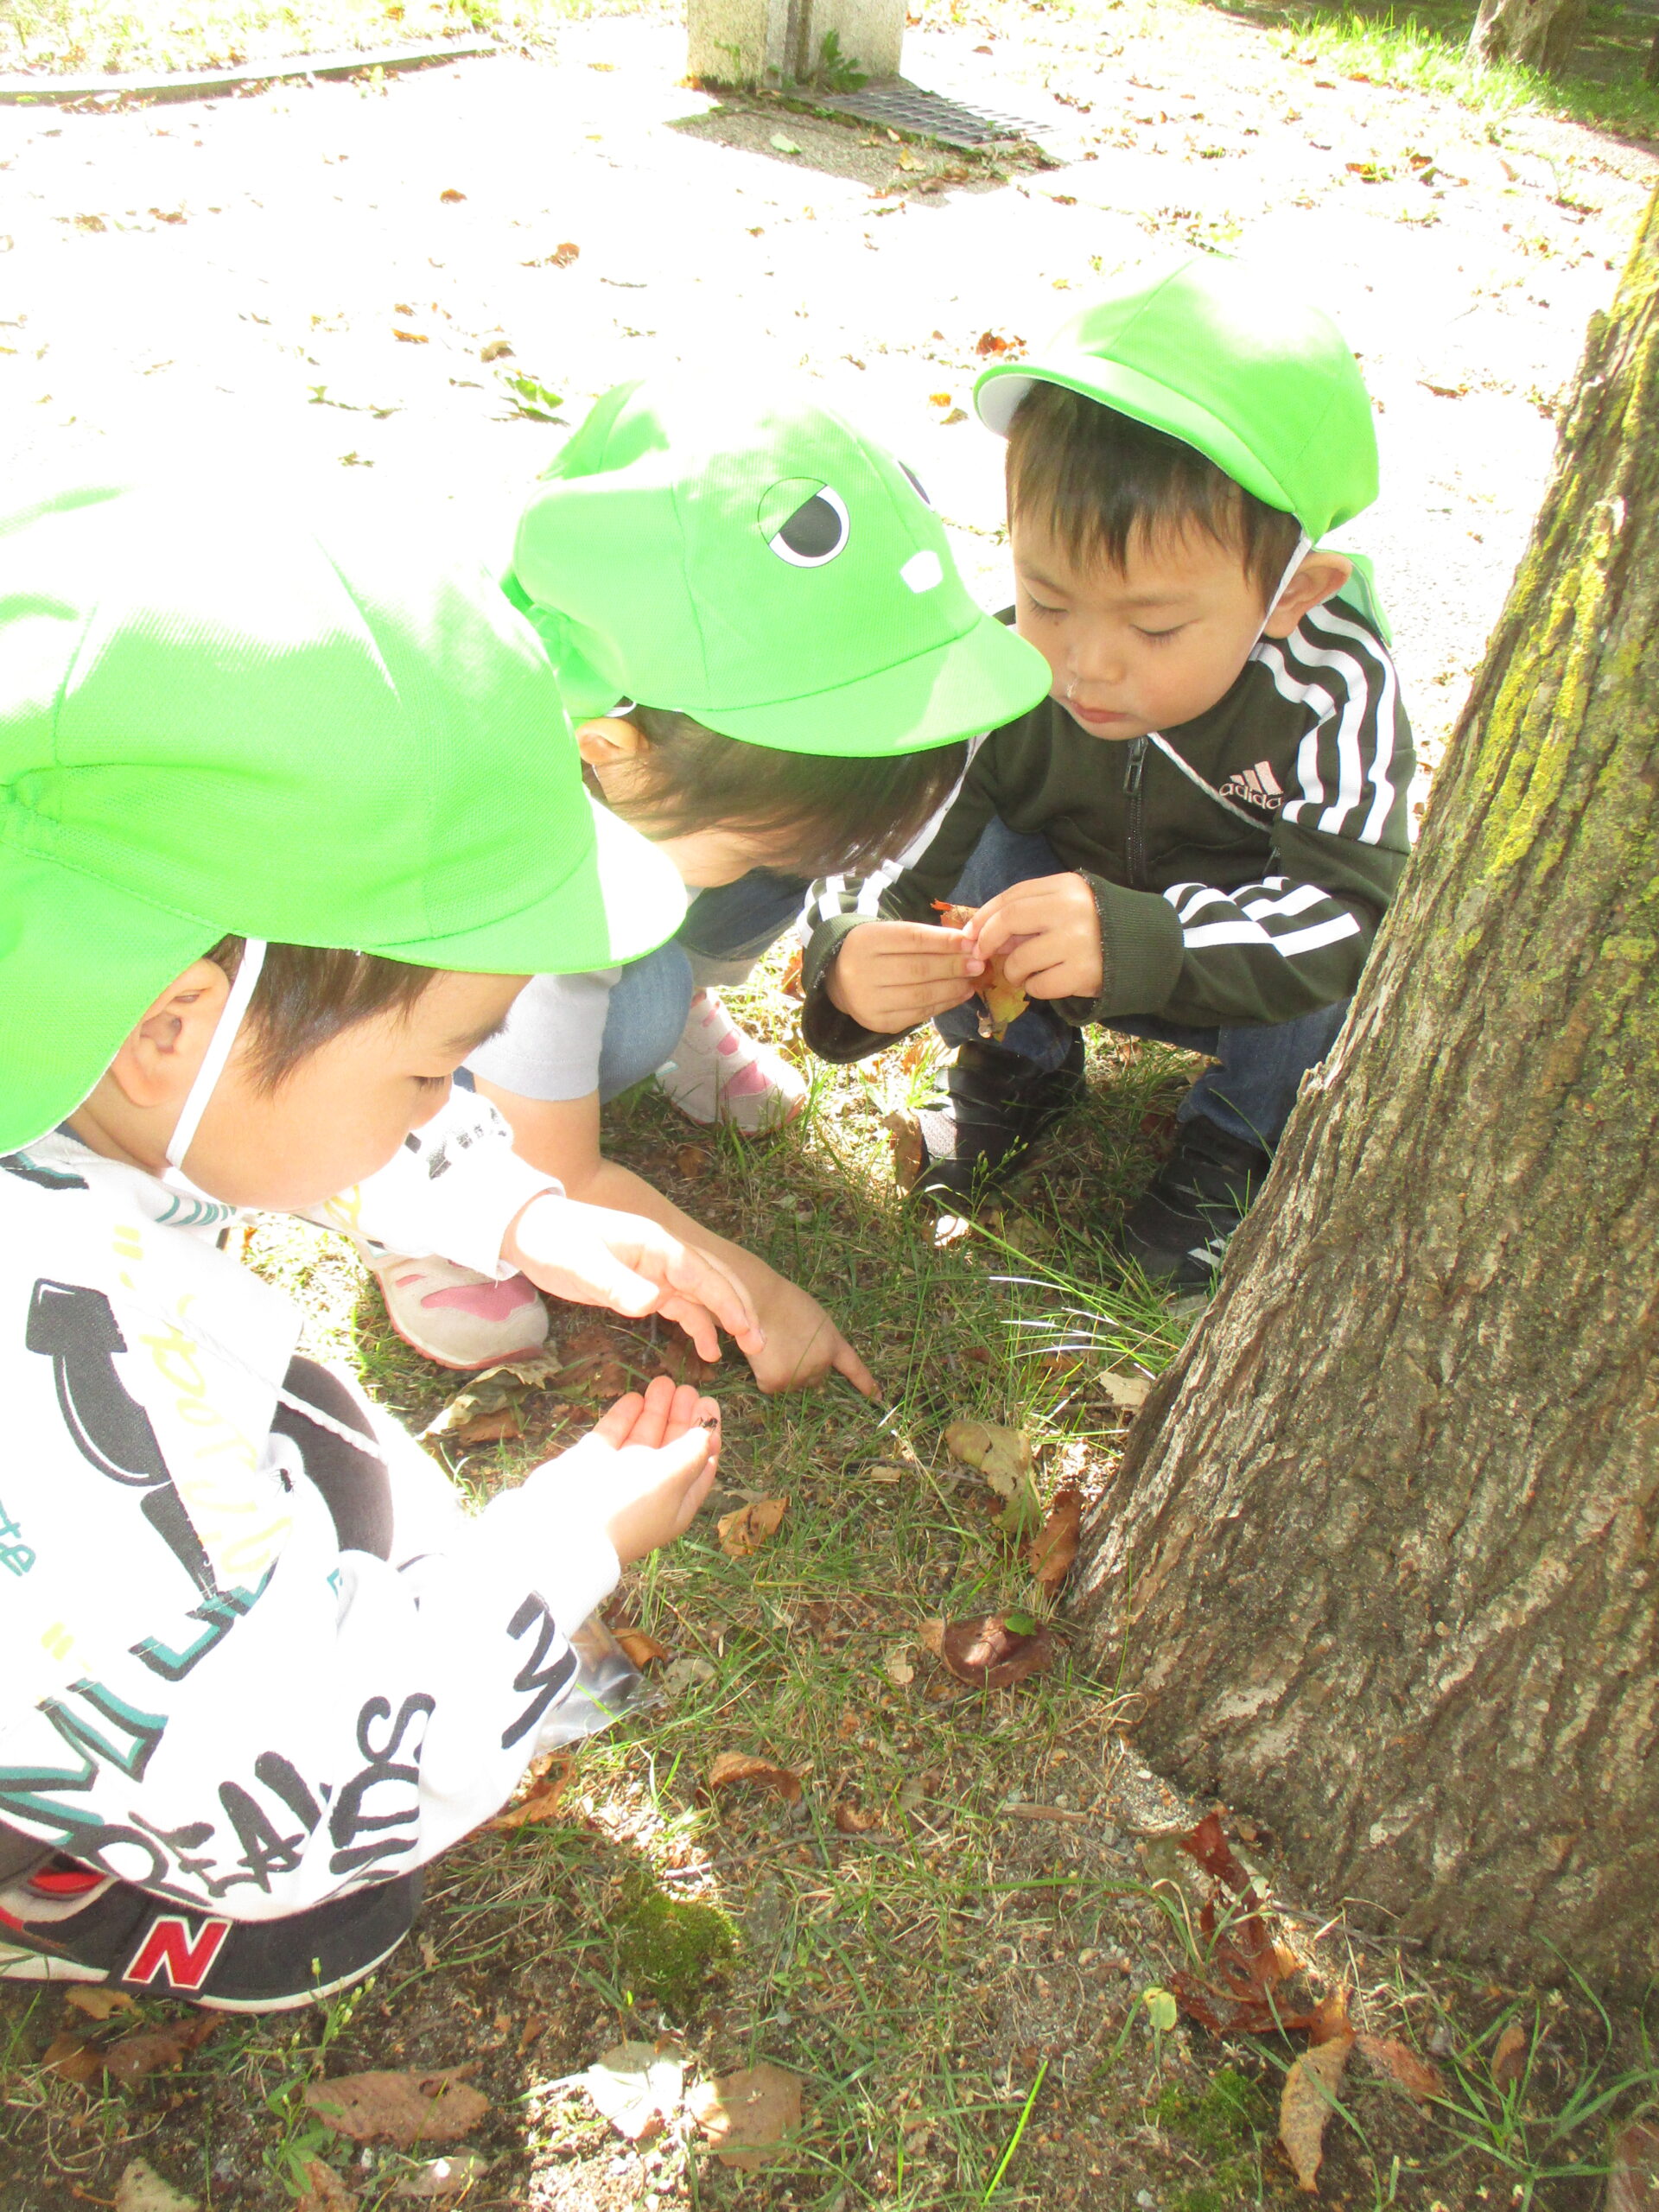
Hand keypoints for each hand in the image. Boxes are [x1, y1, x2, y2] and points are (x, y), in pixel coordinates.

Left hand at [504, 1193, 764, 1365]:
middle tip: (759, 1343)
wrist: (528, 1230)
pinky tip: (709, 1349)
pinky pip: (681, 1305)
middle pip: (713, 1281)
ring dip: (725, 1319)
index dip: (726, 1300)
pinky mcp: (645, 1284)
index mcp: (654, 1244)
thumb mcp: (580, 1265)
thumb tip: (653, 1303)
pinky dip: (699, 1325)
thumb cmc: (553, 1241)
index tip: (746, 1327)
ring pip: (702, 1295)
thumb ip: (616, 1284)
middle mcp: (663, 1255)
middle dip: (739, 1309)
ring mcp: (656, 1270)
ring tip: (747, 1349)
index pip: (700, 1273)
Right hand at [555, 1375, 720, 1563]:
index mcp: (675, 1502)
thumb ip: (692, 1452)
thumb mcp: (673, 1478)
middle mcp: (648, 1489)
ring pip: (641, 1437)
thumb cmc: (629, 1504)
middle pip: (671, 1447)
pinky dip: (624, 1416)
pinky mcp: (591, 1462)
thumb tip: (706, 1433)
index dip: (705, 1434)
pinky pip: (612, 1435)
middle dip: (680, 1417)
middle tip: (686, 1388)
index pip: (699, 1464)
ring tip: (663, 1382)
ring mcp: (618, 1475)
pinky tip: (634, 1397)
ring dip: (654, 1410)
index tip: (708, 1403)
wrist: (565, 1523)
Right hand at [745, 1271, 878, 1396]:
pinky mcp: (776, 1382)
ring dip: (783, 1372)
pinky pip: (770, 1385)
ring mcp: (799, 1374)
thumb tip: (806, 1358)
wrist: (762, 1300)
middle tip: (786, 1347)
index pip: (854, 1367)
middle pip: (815, 1379)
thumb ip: (818, 1341)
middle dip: (804, 1369)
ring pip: (792, 1384)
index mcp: (833, 1344)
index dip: (866, 1383)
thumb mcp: (815, 1319)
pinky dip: (764, 1374)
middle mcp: (821, 1363)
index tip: (878, 1397)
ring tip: (772, 1347)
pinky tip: (762, 1354)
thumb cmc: (785, 1301)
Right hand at [826, 919, 983, 1033]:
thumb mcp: (891, 935)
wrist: (839, 980)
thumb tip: (967, 943)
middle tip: (978, 964)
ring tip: (972, 980)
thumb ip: (925, 937)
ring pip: (921, 995)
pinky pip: (919, 1014)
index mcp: (865, 941)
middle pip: (918, 969)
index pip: (912, 939)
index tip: (970, 943)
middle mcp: (861, 972)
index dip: (944, 942)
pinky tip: (960, 994)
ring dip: (953, 987)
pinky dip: (944, 1004)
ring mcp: (868, 1001)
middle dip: (953, 966)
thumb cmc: (875, 951)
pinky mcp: (878, 1023)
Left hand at [967, 874, 1101, 1001]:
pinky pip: (1039, 986)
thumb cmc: (1097, 925)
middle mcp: (1071, 909)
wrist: (1144, 949)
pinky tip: (1046, 982)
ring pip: (1020, 959)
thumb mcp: (1067, 906)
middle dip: (987, 939)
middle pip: (1009, 920)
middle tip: (981, 954)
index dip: (984, 915)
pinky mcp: (1083, 973)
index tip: (970, 933)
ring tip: (1024, 973)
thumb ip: (1030, 913)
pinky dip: (1034, 987)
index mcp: (1065, 886)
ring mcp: (1077, 942)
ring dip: (1013, 971)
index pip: (1012, 896)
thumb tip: (983, 934)